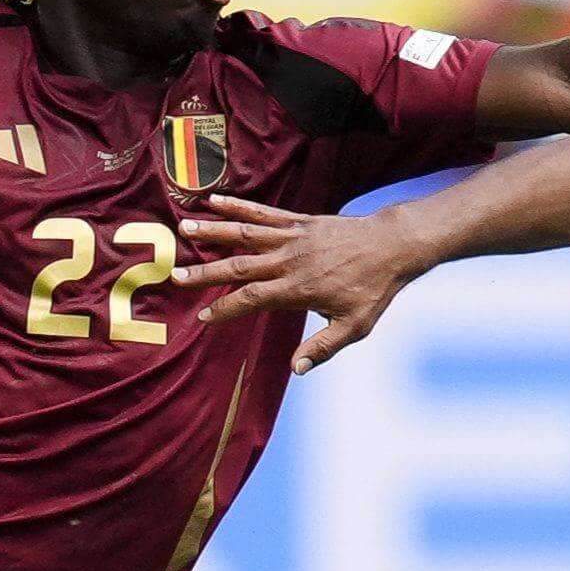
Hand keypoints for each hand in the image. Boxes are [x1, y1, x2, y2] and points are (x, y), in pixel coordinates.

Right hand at [174, 196, 422, 373]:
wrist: (393, 246)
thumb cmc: (374, 289)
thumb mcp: (354, 327)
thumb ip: (323, 347)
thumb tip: (296, 369)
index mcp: (298, 289)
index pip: (252, 300)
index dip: (225, 309)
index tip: (203, 318)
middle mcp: (289, 261)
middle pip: (239, 266)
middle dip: (206, 272)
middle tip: (176, 276)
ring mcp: (293, 237)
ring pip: (246, 233)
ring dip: (214, 231)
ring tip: (184, 228)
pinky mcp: (300, 221)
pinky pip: (264, 213)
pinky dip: (239, 206)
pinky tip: (214, 201)